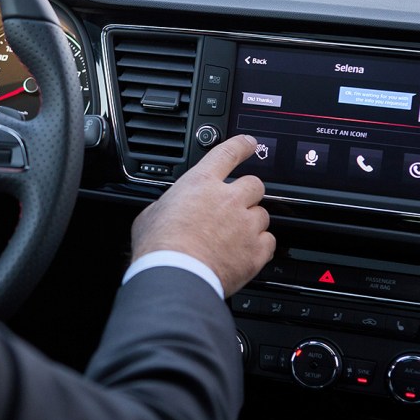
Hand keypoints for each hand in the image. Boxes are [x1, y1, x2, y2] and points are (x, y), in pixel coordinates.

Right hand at [131, 134, 274, 296]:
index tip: (250, 143)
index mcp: (201, 184)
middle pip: (255, 184)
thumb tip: (165, 210)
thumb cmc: (158, 247)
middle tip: (236, 206)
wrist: (176, 275)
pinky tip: (245, 253)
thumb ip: (167, 206)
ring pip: (263, 215)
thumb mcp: (151, 215)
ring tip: (234, 237)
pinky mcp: (255, 251)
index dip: (242, 145)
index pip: (228, 153)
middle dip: (248, 193)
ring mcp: (245, 225)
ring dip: (252, 223)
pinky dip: (259, 247)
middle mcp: (228, 199)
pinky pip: (269, 242)